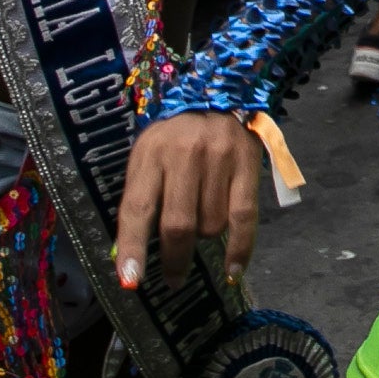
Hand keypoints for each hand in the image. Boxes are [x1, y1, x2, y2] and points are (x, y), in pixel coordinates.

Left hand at [115, 110, 262, 287]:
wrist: (217, 95)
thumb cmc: (174, 137)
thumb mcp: (147, 156)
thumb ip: (141, 199)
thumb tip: (132, 258)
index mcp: (150, 153)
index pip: (137, 208)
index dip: (133, 248)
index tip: (131, 281)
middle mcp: (183, 154)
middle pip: (177, 223)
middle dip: (174, 259)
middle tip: (173, 279)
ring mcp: (218, 158)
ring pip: (210, 225)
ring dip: (205, 238)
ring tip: (202, 223)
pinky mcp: (247, 164)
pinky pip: (243, 219)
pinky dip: (239, 250)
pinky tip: (233, 271)